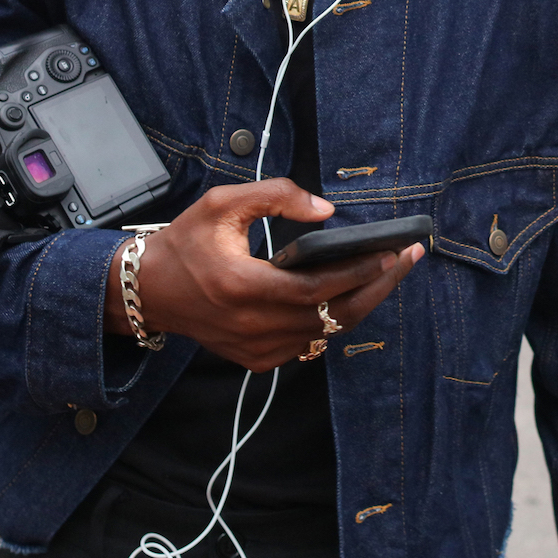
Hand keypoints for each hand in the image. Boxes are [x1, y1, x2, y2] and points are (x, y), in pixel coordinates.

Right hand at [113, 178, 422, 370]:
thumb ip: (276, 197)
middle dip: (378, 287)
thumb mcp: (223, 204)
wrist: (149, 290)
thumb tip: (326, 210)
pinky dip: (332, 321)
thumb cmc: (185, 243)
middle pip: (334, 315)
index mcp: (244, 287)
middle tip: (407, 260)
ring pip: (326, 333)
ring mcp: (255, 349)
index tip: (393, 250)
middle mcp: (253, 326)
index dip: (361, 271)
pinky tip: (349, 296)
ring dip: (360, 304)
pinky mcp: (255, 360)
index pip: (319, 288)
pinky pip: (308, 344)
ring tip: (387, 273)